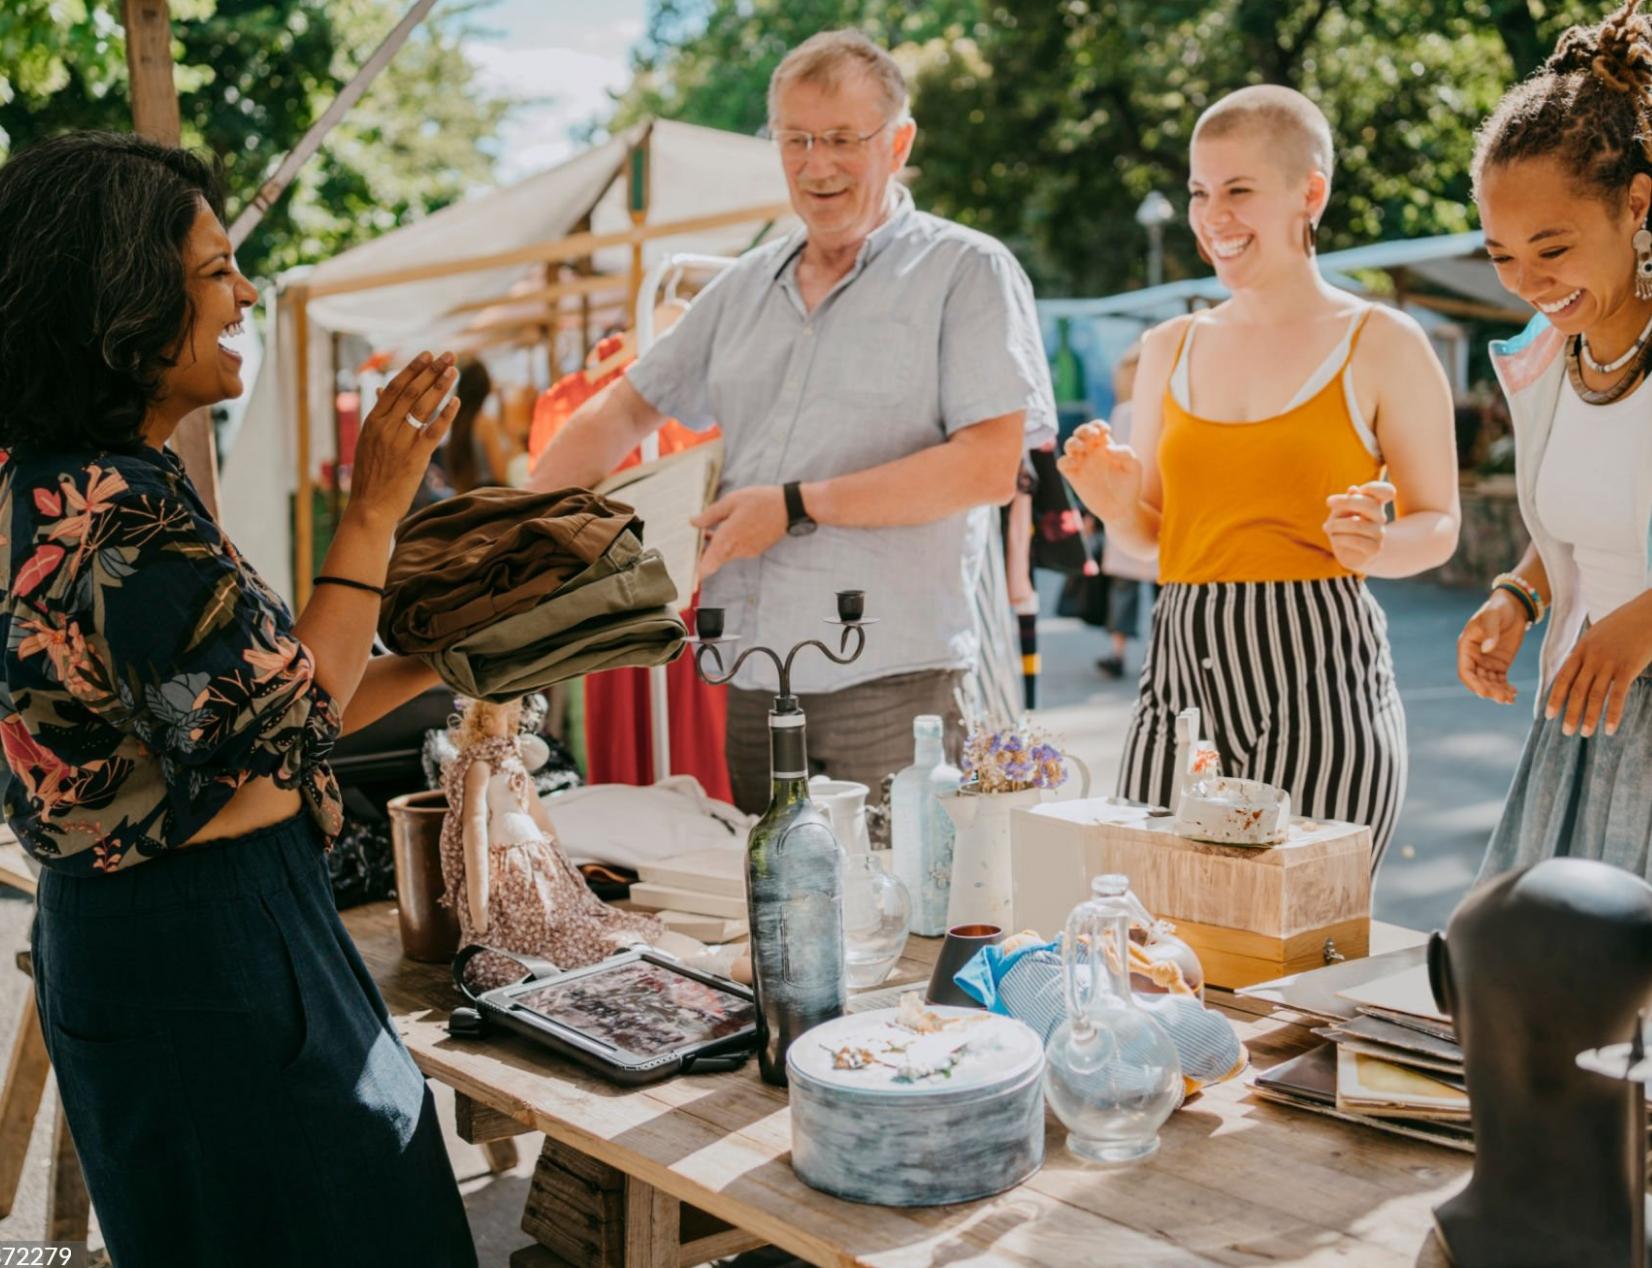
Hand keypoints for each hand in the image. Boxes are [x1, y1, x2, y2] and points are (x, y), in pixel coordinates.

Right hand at [348, 351, 460, 523]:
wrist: (370, 506)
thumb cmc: (371, 475)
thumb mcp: (368, 441)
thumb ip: (378, 416)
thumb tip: (380, 390)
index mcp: (372, 422)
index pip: (393, 387)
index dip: (412, 369)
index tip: (427, 354)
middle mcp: (385, 428)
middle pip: (411, 392)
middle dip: (431, 371)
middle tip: (448, 355)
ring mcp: (400, 442)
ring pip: (423, 407)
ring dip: (440, 386)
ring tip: (454, 371)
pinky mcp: (416, 457)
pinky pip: (434, 431)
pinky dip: (446, 415)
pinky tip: (457, 401)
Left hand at [692, 485, 786, 583]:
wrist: (790, 508)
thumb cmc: (760, 501)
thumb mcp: (732, 501)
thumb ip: (711, 514)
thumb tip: (694, 522)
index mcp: (728, 538)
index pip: (708, 564)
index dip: (696, 573)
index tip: (686, 574)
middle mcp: (737, 549)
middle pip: (713, 560)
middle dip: (701, 554)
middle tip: (690, 543)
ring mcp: (746, 552)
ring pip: (724, 555)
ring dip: (714, 547)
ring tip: (705, 531)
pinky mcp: (754, 550)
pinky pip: (735, 551)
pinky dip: (728, 544)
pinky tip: (725, 529)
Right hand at [1056, 420, 1141, 521]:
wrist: (1120, 509)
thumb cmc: (1129, 486)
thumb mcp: (1134, 467)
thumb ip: (1125, 453)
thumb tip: (1107, 448)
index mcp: (1105, 446)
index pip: (1097, 427)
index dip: (1098, 425)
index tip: (1105, 431)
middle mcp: (1091, 453)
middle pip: (1080, 432)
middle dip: (1083, 430)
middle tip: (1092, 435)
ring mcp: (1081, 464)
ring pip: (1069, 445)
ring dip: (1072, 443)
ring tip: (1081, 448)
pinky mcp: (1073, 477)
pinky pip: (1062, 463)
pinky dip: (1065, 460)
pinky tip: (1075, 464)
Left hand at [1323, 480, 1395, 571]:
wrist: (1350, 553)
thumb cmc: (1343, 527)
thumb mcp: (1341, 511)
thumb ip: (1347, 501)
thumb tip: (1353, 489)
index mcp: (1375, 503)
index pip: (1387, 491)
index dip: (1374, 488)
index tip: (1355, 490)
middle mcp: (1380, 517)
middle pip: (1369, 504)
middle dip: (1345, 501)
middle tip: (1328, 501)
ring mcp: (1379, 533)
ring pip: (1356, 524)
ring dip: (1336, 524)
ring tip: (1327, 527)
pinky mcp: (1375, 548)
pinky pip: (1355, 540)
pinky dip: (1339, 538)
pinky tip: (1334, 538)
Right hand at [1457, 589, 1528, 703]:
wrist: (1513, 606)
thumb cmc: (1498, 608)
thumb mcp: (1492, 616)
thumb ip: (1490, 632)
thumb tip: (1487, 648)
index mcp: (1466, 647)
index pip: (1465, 671)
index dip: (1473, 684)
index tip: (1485, 693)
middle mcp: (1474, 658)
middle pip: (1478, 681)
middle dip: (1489, 691)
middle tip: (1503, 699)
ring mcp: (1487, 662)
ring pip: (1489, 683)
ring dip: (1498, 692)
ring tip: (1510, 699)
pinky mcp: (1500, 664)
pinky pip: (1500, 680)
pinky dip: (1506, 688)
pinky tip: (1514, 693)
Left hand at [1544, 591, 1651, 736]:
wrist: (1649, 612)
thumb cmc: (1624, 624)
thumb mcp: (1597, 634)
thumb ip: (1585, 652)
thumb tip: (1574, 669)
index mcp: (1581, 649)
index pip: (1563, 677)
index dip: (1555, 698)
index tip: (1548, 715)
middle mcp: (1592, 657)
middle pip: (1577, 690)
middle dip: (1570, 712)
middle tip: (1566, 731)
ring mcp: (1610, 662)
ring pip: (1595, 695)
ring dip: (1589, 717)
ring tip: (1584, 733)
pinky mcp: (1628, 668)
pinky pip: (1618, 695)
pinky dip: (1613, 714)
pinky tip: (1610, 729)